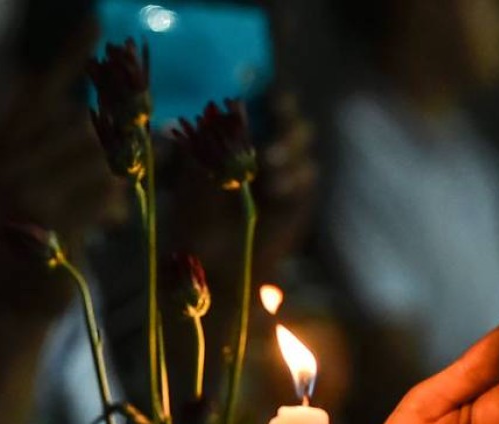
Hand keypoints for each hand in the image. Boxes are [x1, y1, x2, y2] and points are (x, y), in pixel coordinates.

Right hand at [0, 21, 127, 248]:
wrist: (11, 303)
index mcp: (3, 145)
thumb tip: (78, 101)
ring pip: (100, 156)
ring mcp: (31, 188)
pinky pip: (107, 191)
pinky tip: (111, 219)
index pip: (42, 88)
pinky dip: (116, 202)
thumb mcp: (27, 184)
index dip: (70, 54)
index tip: (96, 20)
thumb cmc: (27, 240)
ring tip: (112, 201)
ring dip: (118, 175)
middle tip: (133, 153)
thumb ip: (48, 142)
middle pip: (83, 121)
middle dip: (115, 137)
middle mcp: (11, 160)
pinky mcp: (56, 219)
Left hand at [167, 89, 316, 287]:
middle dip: (285, 112)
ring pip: (302, 139)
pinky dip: (293, 176)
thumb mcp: (190, 174)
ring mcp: (287, 168)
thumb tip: (201, 111)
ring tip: (267, 160)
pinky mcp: (300, 195)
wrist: (211, 261)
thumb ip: (201, 142)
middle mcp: (267, 143)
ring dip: (288, 144)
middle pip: (289, 113)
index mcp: (240, 132)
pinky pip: (308, 174)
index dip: (265, 89)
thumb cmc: (194, 213)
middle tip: (275, 111)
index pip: (260, 99)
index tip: (259, 87)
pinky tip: (276, 187)